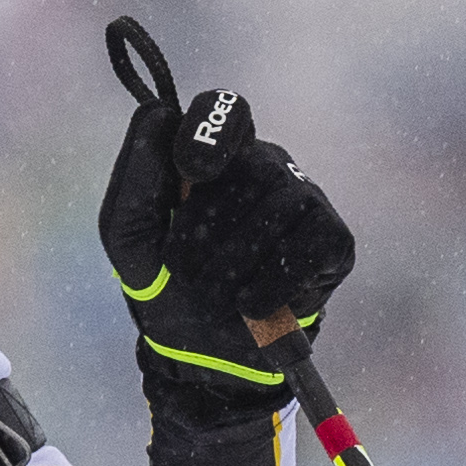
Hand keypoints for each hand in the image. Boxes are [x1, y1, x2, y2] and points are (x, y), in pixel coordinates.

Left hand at [96, 85, 354, 398]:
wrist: (204, 355)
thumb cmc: (165, 284)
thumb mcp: (130, 234)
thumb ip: (137, 175)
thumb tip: (158, 111)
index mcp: (216, 156)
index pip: (224, 110)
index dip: (210, 133)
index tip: (190, 174)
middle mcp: (267, 166)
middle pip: (249, 167)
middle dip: (206, 228)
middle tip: (185, 271)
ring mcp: (306, 201)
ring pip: (279, 206)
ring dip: (234, 263)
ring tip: (216, 296)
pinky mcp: (335, 242)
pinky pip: (308, 248)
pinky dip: (272, 286)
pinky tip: (252, 307)